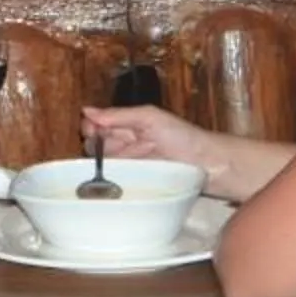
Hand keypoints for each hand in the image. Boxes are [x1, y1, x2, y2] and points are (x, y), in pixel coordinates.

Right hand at [81, 103, 208, 172]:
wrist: (210, 167)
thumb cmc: (183, 137)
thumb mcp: (150, 118)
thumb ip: (119, 115)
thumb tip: (85, 110)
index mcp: (127, 125)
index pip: (95, 125)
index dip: (90, 127)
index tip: (92, 131)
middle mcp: (124, 146)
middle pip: (94, 146)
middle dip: (95, 146)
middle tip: (110, 149)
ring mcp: (129, 167)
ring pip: (101, 166)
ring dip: (101, 165)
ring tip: (115, 166)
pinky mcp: (134, 186)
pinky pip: (113, 183)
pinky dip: (108, 182)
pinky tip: (110, 182)